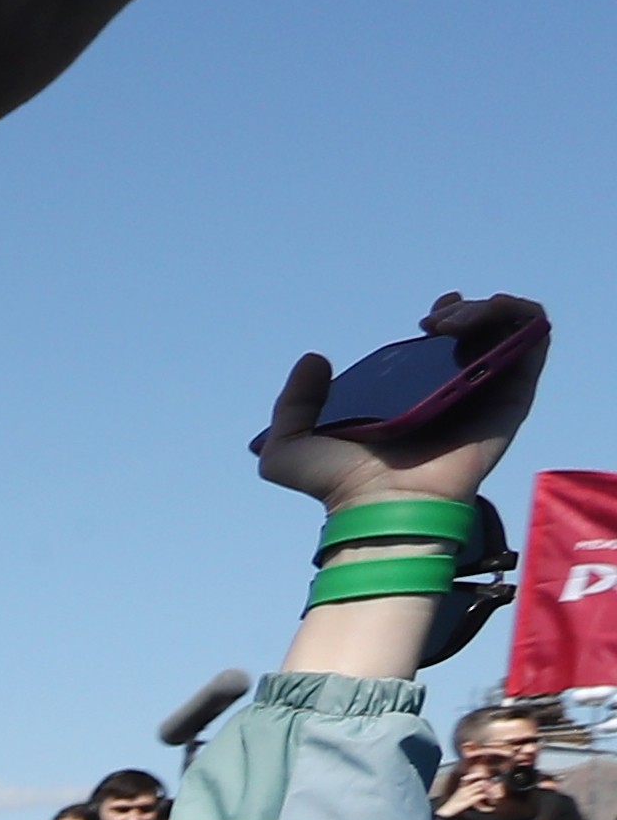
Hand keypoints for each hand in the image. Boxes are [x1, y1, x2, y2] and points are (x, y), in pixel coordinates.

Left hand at [262, 294, 549, 513]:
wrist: (376, 508)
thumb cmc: (336, 486)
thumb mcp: (287, 446)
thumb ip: (293, 402)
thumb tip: (314, 359)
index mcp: (416, 395)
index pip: (448, 346)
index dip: (449, 316)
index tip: (428, 319)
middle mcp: (454, 394)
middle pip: (482, 334)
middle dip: (467, 311)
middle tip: (436, 322)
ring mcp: (484, 397)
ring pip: (509, 334)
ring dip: (491, 311)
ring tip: (455, 322)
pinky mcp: (510, 404)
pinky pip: (533, 350)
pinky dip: (522, 321)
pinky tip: (491, 317)